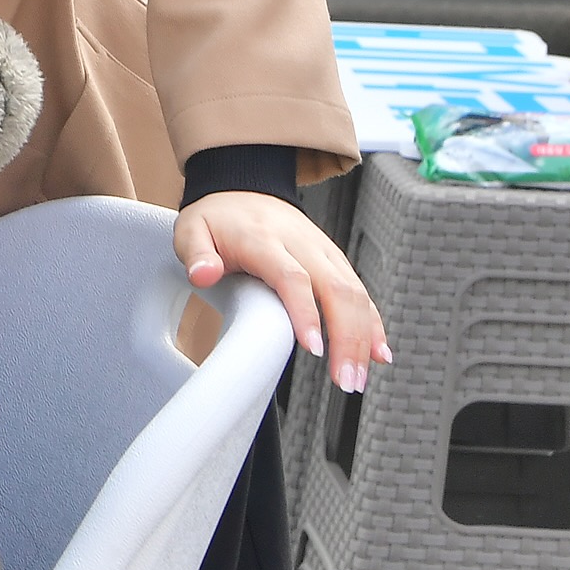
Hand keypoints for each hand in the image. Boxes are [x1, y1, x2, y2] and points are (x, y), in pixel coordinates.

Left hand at [173, 191, 391, 391]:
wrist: (243, 189)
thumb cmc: (216, 218)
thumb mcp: (191, 230)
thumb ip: (196, 254)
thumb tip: (202, 275)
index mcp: (264, 239)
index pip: (292, 277)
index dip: (306, 312)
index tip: (313, 347)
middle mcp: (302, 245)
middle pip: (335, 290)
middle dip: (347, 338)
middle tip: (345, 380)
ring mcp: (323, 252)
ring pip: (354, 294)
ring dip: (363, 338)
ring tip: (357, 379)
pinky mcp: (335, 261)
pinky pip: (360, 293)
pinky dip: (373, 323)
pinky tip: (379, 354)